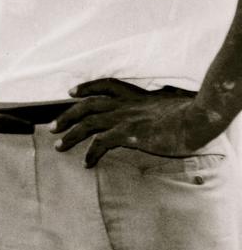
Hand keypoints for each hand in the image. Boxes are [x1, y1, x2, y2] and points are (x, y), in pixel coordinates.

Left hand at [51, 79, 212, 167]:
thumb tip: (166, 103)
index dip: (87, 88)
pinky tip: (86, 163)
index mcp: (136, 95)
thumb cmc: (191, 113)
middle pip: (88, 105)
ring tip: (58, 145)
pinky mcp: (128, 134)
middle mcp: (125, 104)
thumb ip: (160, 103)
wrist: (197, 118)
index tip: (71, 92)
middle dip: (68, 115)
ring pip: (88, 123)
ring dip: (70, 135)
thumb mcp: (171, 102)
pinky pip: (101, 143)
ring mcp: (124, 118)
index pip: (105, 85)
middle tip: (53, 126)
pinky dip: (91, 153)